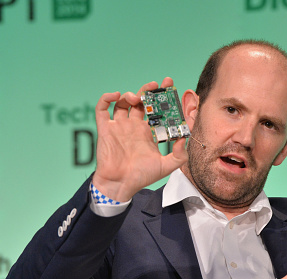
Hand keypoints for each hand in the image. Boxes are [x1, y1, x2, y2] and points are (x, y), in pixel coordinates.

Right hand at [91, 77, 187, 201]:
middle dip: (148, 91)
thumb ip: (179, 155)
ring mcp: (119, 127)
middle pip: (141, 103)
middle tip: (155, 85)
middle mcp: (134, 127)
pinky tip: (116, 96)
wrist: (121, 185)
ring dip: (129, 95)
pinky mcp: (105, 129)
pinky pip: (102, 109)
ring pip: (122, 103)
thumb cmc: (142, 177)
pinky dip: (107, 98)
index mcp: (148, 133)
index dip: (162, 97)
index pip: (156, 110)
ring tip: (136, 98)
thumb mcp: (166, 167)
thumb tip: (184, 138)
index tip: (169, 85)